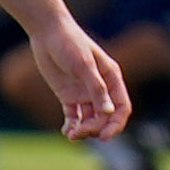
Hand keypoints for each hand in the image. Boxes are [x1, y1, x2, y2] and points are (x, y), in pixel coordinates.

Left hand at [27, 16, 129, 143]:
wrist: (47, 32)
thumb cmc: (69, 43)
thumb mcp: (84, 66)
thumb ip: (96, 89)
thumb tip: (108, 112)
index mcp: (112, 78)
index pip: (122, 107)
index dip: (116, 124)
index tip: (104, 137)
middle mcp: (100, 88)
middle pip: (105, 117)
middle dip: (95, 128)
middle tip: (79, 133)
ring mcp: (84, 93)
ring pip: (90, 119)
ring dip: (83, 129)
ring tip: (71, 134)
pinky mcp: (68, 95)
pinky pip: (74, 116)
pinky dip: (72, 126)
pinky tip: (66, 131)